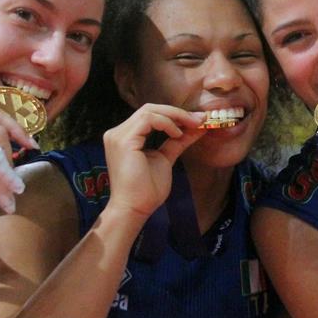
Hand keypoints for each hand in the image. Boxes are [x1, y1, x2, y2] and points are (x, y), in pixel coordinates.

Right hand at [101, 104, 206, 220]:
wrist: (135, 209)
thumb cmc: (147, 190)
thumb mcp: (166, 158)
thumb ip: (178, 141)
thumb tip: (197, 127)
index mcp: (125, 137)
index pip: (150, 116)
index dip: (174, 115)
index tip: (197, 121)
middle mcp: (118, 133)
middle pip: (149, 109)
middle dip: (177, 112)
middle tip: (199, 119)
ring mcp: (118, 135)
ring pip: (149, 111)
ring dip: (175, 116)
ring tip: (191, 126)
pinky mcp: (124, 140)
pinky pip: (148, 119)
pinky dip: (167, 123)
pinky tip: (178, 134)